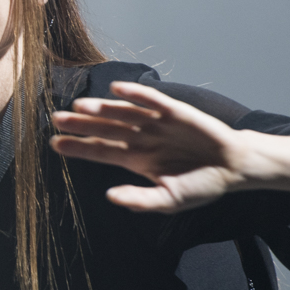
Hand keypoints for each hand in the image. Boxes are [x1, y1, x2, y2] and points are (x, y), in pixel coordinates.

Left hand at [50, 80, 246, 212]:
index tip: (55, 144)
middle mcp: (141, 138)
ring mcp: (156, 123)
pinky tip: (117, 89)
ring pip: (123, 113)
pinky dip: (135, 93)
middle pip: (105, 129)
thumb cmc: (201, 185)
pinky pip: (151, 100)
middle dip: (81, 124)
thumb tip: (111, 196)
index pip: (100, 151)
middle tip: (56, 119)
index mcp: (135, 159)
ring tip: (80, 104)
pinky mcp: (175, 111)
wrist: (234, 168)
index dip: (78, 147)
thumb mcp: (170, 200)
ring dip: (102, 108)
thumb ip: (140, 200)